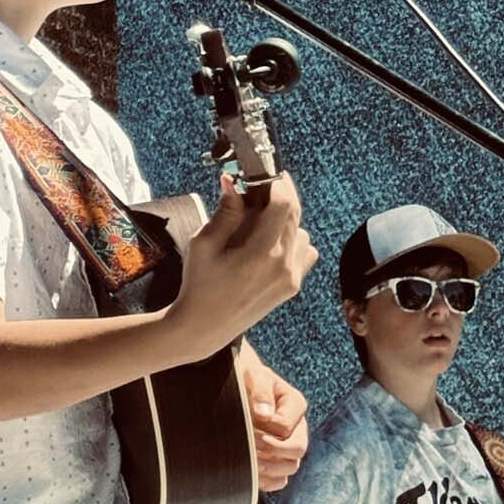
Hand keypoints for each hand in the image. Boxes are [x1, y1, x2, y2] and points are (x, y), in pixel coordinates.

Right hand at [169, 173, 317, 357]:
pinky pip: (305, 251)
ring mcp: (292, 277)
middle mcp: (282, 266)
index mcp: (259, 254)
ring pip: (301, 231)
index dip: (278, 184)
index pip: (283, 206)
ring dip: (285, 221)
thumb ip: (225, 212)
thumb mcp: (203, 244)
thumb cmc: (198, 284)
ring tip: (258, 225)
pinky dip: (292, 241)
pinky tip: (269, 245)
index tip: (268, 175)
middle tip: (260, 190)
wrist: (204, 328)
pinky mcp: (293, 285)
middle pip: (295, 215)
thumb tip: (233, 181)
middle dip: (280, 197)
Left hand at [241, 358, 308, 490]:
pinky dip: (267, 482)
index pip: (286, 427)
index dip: (267, 431)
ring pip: (290, 468)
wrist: (239, 388)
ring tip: (248, 461)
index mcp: (295, 404)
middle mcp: (297, 428)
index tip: (248, 428)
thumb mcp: (254, 376)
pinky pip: (280, 481)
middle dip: (271, 451)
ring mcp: (288, 446)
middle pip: (297, 450)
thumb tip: (264, 414)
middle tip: (249, 448)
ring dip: (269, 468)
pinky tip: (250, 474)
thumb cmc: (247, 379)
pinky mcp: (277, 461)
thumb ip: (261, 391)